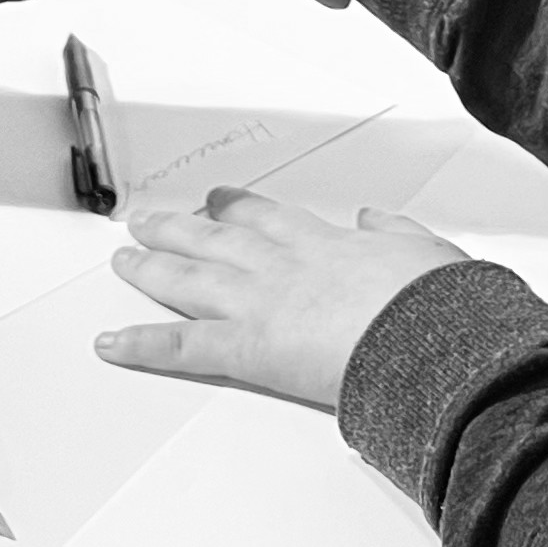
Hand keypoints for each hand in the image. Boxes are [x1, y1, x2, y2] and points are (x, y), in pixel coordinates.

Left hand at [95, 187, 470, 410]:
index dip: (237, 207)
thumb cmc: (436, 303)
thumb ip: (395, 234)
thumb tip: (375, 220)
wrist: (430, 335)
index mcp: (325, 243)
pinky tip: (111, 342)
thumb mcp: (427, 251)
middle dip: (178, 227)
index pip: (268, 217)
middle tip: (149, 220)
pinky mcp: (245, 347)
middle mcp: (281, 264)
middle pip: (214, 237)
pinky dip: (141, 344)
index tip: (219, 199)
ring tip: (123, 259)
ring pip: (187, 277)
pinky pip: (180, 346)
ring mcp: (257, 302)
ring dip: (150, 266)